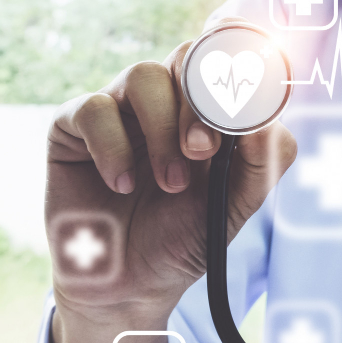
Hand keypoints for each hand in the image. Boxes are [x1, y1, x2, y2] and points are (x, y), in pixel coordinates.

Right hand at [46, 16, 296, 342]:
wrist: (130, 285)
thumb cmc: (185, 238)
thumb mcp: (236, 207)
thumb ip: (261, 165)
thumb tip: (267, 124)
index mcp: (211, 112)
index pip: (228, 63)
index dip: (241, 67)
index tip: (252, 100)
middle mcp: (167, 101)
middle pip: (187, 57)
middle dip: (200, 102)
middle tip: (204, 152)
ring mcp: (121, 110)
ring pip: (144, 74)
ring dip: (162, 130)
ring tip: (169, 184)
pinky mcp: (74, 128)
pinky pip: (94, 107)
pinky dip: (113, 145)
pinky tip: (123, 184)